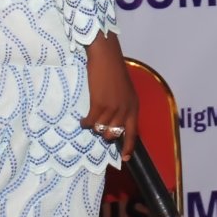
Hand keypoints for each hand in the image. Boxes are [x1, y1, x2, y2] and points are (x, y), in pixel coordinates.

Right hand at [82, 32, 137, 159]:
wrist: (106, 57)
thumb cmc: (114, 72)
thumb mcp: (125, 92)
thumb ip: (123, 107)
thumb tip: (115, 124)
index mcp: (134, 106)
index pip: (134, 132)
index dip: (128, 147)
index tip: (124, 159)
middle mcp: (126, 110)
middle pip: (113, 134)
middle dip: (104, 134)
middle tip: (98, 126)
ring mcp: (113, 108)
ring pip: (101, 129)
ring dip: (93, 127)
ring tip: (89, 120)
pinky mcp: (100, 104)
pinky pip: (91, 122)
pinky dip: (85, 123)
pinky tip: (82, 120)